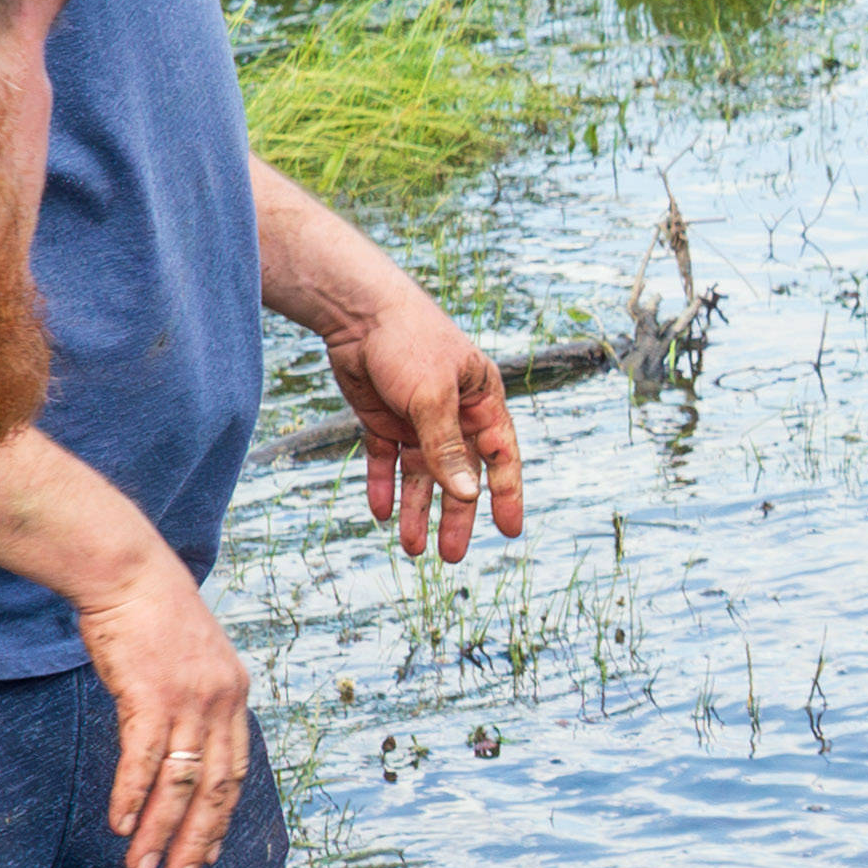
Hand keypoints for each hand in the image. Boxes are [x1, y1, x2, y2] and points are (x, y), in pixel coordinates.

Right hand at [64, 544, 257, 867]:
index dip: (220, 818)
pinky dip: (133, 795)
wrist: (129, 573)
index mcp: (235, 697)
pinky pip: (143, 757)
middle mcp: (221, 701)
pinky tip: (121, 825)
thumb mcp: (189, 663)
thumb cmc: (151, 618)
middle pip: (215, 787)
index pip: (235, 772)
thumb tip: (181, 743)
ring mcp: (189, 698)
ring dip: (159, 830)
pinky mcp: (151, 693)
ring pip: (179, 782)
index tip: (206, 855)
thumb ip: (192, 705)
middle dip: (196, 840)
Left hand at [324, 290, 516, 561]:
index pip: (501, 455)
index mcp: (482, 401)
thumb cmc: (409, 342)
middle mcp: (454, 414)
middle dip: (455, 515)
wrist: (357, 313)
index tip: (509, 530)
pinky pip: (387, 461)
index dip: (507, 493)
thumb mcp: (433, 398)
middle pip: (460, 475)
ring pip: (423, 475)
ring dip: (417, 509)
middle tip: (450, 555)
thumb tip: (467, 496)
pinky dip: (384, 487)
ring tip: (412, 548)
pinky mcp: (384, 419)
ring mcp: (418, 418)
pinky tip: (381, 513)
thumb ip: (447, 449)